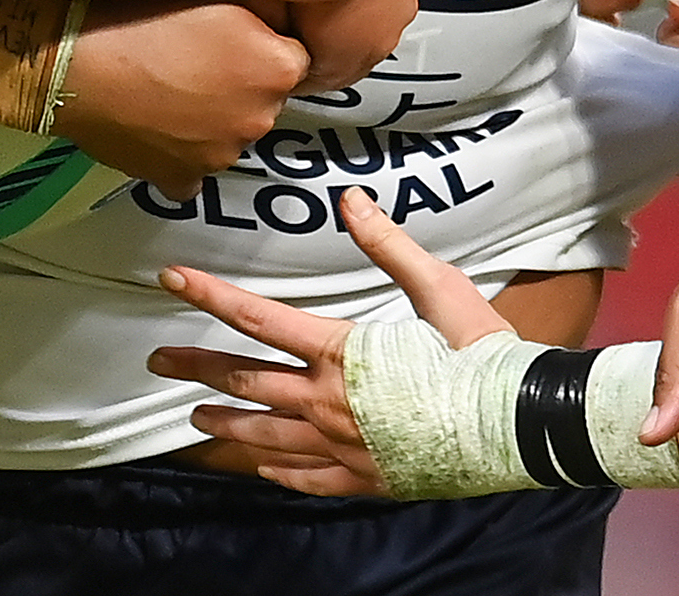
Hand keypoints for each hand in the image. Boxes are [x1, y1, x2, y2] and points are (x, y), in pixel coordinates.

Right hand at [57, 0, 308, 196]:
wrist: (71, 59)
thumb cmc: (137, 11)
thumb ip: (264, 4)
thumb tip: (282, 10)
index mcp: (279, 66)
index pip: (293, 56)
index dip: (260, 42)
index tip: (228, 33)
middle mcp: (262, 116)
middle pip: (262, 96)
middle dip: (238, 79)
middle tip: (192, 53)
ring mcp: (222, 154)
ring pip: (228, 130)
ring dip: (210, 114)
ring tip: (165, 82)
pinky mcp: (182, 178)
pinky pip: (192, 166)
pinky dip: (180, 149)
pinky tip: (155, 120)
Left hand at [147, 187, 506, 495]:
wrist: (520, 424)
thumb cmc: (480, 352)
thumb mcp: (438, 289)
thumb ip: (387, 245)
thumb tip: (350, 200)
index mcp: (342, 353)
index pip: (259, 319)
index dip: (211, 296)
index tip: (172, 278)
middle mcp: (329, 403)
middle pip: (248, 383)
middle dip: (199, 367)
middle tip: (159, 359)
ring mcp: (343, 447)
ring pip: (265, 437)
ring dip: (225, 424)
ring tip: (195, 417)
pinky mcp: (364, 478)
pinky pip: (305, 478)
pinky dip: (275, 470)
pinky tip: (258, 467)